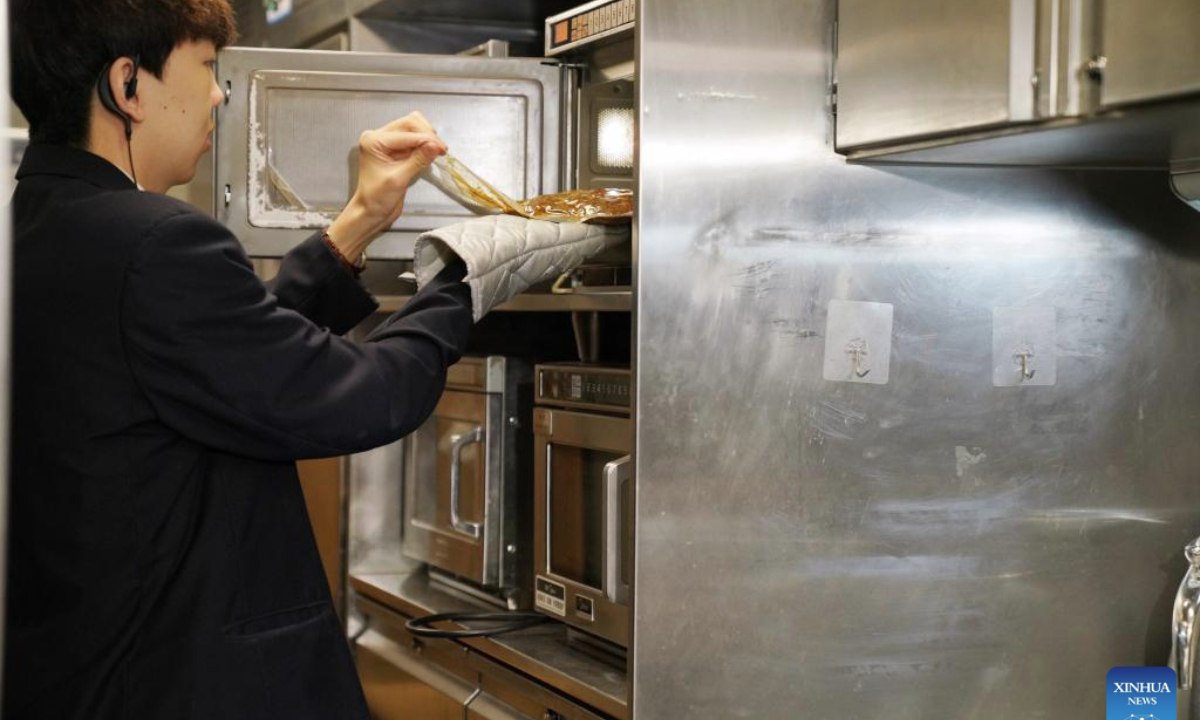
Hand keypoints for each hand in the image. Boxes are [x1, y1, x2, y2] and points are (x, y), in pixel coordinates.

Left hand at [327, 112, 448, 261]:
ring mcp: (388, 143)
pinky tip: (430, 155)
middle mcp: (379, 137)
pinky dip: (424, 145)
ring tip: (436, 152)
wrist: (371, 212)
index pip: (406, 133)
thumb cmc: (377, 198)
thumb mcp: (399, 179)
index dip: (427, 140)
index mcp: (373, 141)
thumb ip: (418, 160)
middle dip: (427, 134)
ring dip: (427, 138)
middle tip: (441, 149)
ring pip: (413, 128)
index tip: (443, 149)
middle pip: (410, 123)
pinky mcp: (396, 151)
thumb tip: (435, 145)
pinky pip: (414, 140)